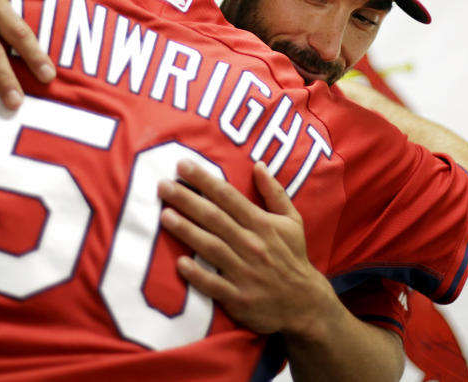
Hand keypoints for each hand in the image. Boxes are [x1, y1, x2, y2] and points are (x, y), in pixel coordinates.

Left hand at [157, 159, 335, 336]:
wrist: (305, 304)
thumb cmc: (293, 257)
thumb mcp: (292, 221)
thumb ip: (275, 192)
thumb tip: (259, 165)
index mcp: (262, 224)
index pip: (228, 196)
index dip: (204, 180)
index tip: (182, 164)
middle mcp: (252, 244)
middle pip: (214, 217)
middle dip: (187, 200)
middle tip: (163, 185)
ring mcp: (245, 272)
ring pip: (211, 247)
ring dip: (187, 231)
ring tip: (165, 216)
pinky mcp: (239, 298)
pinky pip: (215, 285)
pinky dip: (198, 275)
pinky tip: (180, 263)